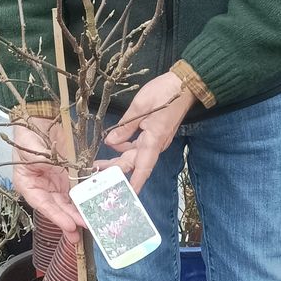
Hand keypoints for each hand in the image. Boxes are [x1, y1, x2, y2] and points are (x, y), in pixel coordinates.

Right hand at [10, 116, 82, 239]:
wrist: (38, 117)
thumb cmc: (27, 134)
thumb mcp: (31, 150)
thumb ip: (44, 162)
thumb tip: (58, 172)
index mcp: (28, 184)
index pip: (43, 204)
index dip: (56, 216)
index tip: (69, 226)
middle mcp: (44, 186)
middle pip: (58, 206)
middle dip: (70, 219)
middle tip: (82, 231)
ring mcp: (58, 181)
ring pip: (70, 200)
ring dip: (80, 211)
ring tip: (91, 222)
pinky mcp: (70, 173)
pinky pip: (81, 185)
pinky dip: (89, 192)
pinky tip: (99, 199)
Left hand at [103, 71, 194, 195]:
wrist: (184, 84)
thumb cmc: (164, 93)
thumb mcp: (140, 106)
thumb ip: (125, 126)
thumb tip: (110, 141)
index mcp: (153, 140)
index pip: (143, 168)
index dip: (134, 183)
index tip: (126, 196)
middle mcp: (155, 144)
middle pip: (134, 162)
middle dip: (116, 168)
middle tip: (96, 171)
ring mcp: (156, 140)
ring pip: (135, 154)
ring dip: (119, 157)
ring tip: (100, 160)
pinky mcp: (155, 134)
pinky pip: (139, 145)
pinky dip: (126, 146)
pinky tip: (114, 142)